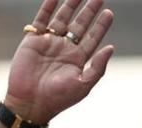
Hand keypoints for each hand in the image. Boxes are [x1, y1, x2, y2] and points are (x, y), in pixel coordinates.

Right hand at [4, 0, 113, 123]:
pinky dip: (48, 7)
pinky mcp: (33, 40)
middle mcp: (65, 48)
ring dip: (71, 5)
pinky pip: (42, 19)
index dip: (101, 25)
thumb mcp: (83, 84)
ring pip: (62, 18)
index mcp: (79, 59)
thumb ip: (98, 67)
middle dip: (89, 10)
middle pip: (80, 24)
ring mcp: (50, 42)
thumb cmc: (59, 98)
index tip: (109, 13)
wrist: (31, 102)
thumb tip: (111, 48)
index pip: (92, 37)